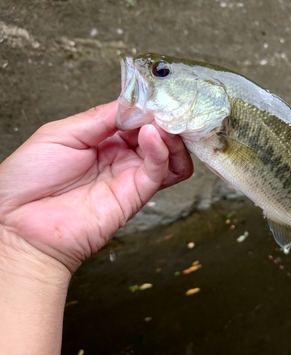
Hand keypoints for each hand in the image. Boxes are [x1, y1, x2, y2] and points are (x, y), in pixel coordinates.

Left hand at [0, 101, 192, 273]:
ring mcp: (129, 176)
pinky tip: (152, 135)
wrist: (19, 225)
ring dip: (171, 136)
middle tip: (166, 106)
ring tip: (162, 124)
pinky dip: (162, 150)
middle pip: (158, 135)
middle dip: (164, 118)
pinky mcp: (135, 195)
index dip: (146, 106)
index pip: (136, 118)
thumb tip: (132, 104)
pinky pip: (159, 171)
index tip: (153, 94)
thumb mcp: (60, 134)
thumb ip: (98, 118)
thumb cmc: (28, 181)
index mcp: (101, 140)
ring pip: (169, 154)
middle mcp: (120, 157)